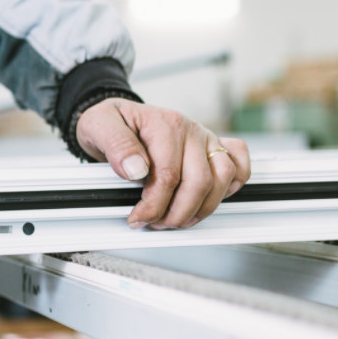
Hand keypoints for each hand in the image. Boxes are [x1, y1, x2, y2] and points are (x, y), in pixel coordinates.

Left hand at [76, 98, 250, 228]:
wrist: (117, 115)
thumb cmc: (110, 121)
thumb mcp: (98, 126)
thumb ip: (117, 146)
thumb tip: (135, 170)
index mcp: (164, 124)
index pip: (168, 175)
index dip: (154, 205)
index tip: (137, 218)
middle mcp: (190, 130)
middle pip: (199, 181)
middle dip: (177, 212)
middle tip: (156, 223)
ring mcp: (206, 138)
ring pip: (223, 177)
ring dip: (202, 207)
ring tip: (177, 219)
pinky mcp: (215, 146)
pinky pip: (239, 165)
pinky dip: (232, 186)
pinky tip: (208, 199)